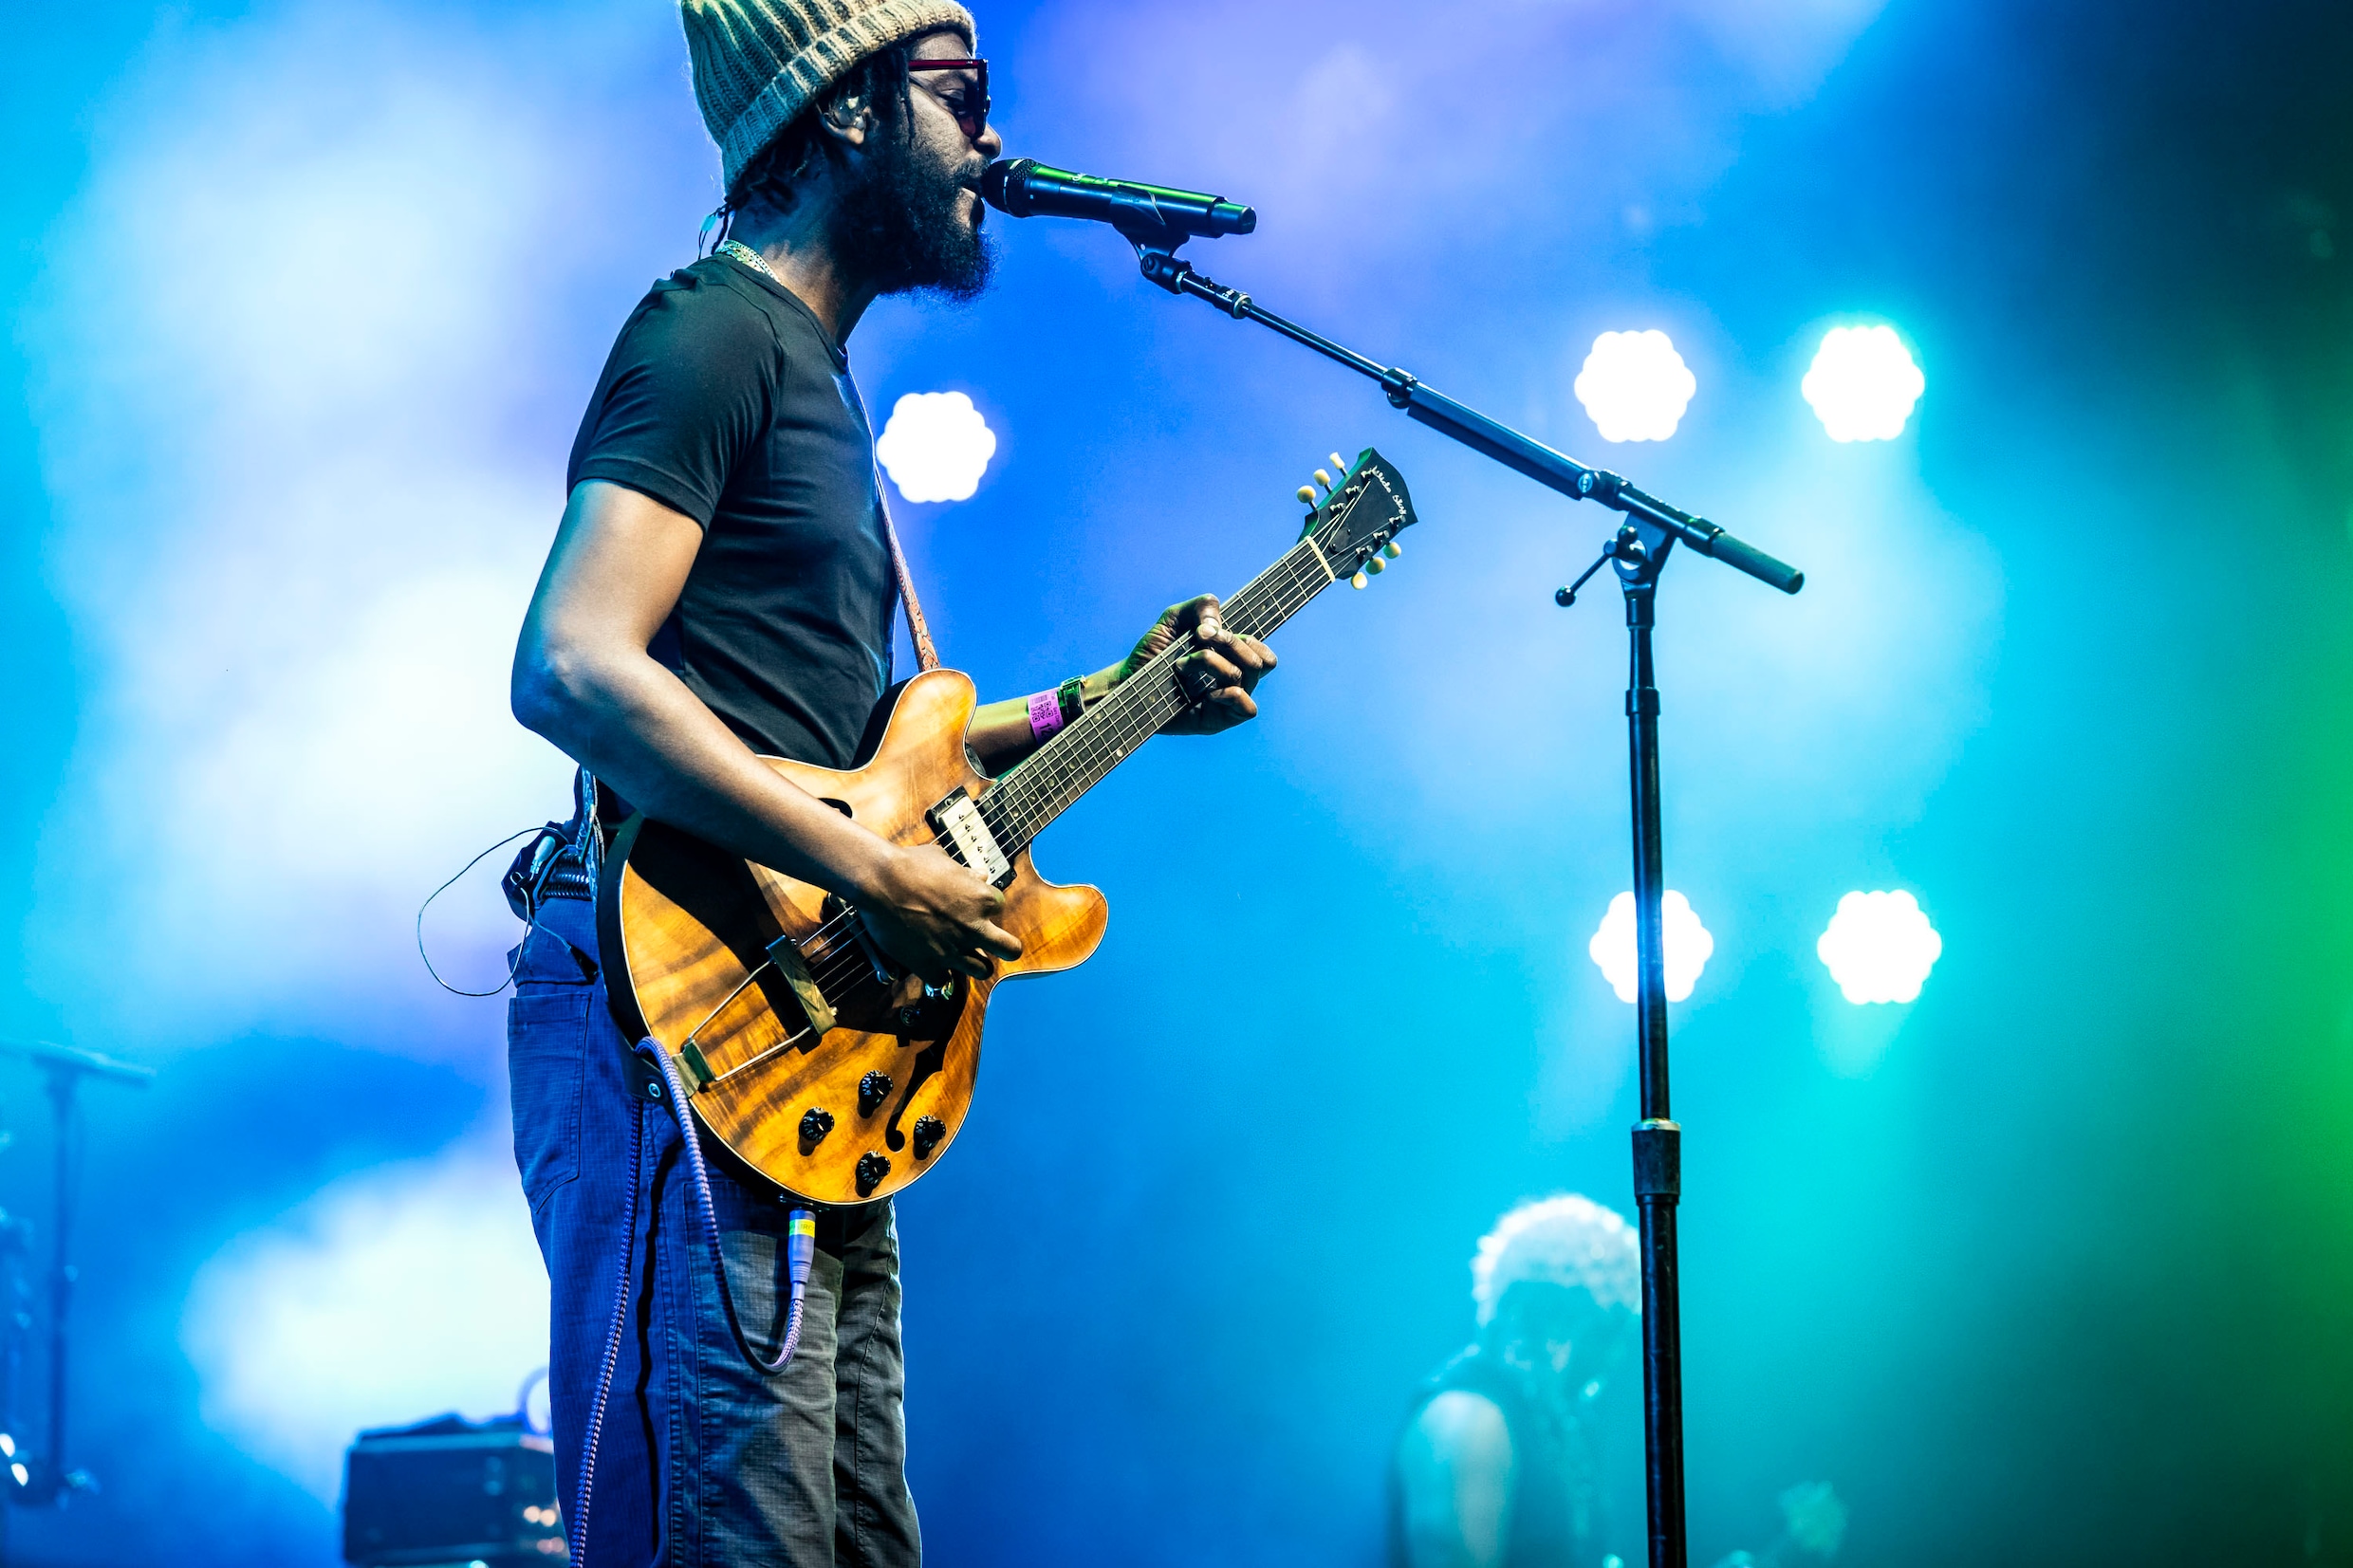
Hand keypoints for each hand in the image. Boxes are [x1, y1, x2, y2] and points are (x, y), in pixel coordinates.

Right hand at [857, 843, 1023, 981]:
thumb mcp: (944, 860)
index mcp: (983, 899)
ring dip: (974, 963)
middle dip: (1005, 947)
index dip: (986, 907)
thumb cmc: (911, 864)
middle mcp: (974, 928)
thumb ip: (966, 874)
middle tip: (993, 945)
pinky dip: (938, 975)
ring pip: (983, 970)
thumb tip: (979, 876)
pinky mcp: (929, 965)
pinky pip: (943, 982)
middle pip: (1011, 949)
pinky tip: (931, 965)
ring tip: (962, 956)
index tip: (973, 906)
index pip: (1000, 907)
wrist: (880, 883)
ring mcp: (953, 950)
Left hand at [1115, 593, 1275, 734]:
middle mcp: (1233, 678)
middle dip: (1227, 642)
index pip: (1261, 651)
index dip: (1247, 638)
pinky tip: (1206, 693)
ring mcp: (1227, 701)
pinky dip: (1230, 694)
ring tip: (1182, 665)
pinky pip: (1248, 708)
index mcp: (1230, 657)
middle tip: (1196, 639)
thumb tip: (1217, 625)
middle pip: (1259, 660)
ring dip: (1213, 663)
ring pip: (1246, 676)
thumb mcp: (1174, 618)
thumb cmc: (1152, 652)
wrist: (1128, 680)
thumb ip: (1201, 606)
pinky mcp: (1219, 720)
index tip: (1210, 629)